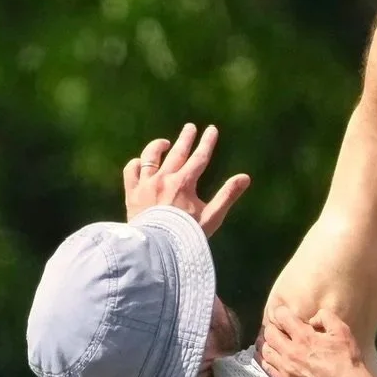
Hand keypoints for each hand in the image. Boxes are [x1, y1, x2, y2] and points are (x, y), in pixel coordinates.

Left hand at [123, 122, 250, 233]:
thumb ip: (227, 196)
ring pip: (151, 157)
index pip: (199, 157)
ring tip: (165, 143)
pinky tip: (141, 162)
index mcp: (184, 183)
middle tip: (190, 127)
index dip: (207, 142)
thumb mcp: (212, 217)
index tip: (212, 129)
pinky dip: (136, 164)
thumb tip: (245, 177)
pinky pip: (131, 171)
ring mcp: (146, 184)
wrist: (157, 250)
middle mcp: (164, 179)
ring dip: (158, 147)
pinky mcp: (132, 193)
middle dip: (186, 138)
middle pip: (177, 152)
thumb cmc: (187, 236)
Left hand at [259, 302, 370, 376]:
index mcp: (304, 337)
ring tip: (274, 341)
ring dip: (267, 342)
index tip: (286, 315)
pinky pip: (266, 368)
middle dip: (273, 326)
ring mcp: (286, 368)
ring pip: (264, 350)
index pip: (281, 317)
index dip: (282, 312)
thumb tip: (312, 318)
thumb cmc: (347, 361)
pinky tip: (270, 356)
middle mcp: (291, 351)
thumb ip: (326, 317)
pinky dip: (264, 359)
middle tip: (280, 328)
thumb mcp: (342, 331)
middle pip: (269, 333)